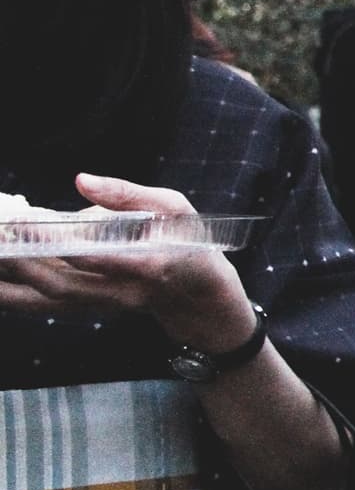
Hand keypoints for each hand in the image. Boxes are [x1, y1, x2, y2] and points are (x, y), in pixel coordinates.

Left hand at [0, 174, 254, 350]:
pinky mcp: (94, 309)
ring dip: (10, 285)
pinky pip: (49, 305)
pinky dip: (16, 296)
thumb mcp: (175, 208)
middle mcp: (124, 292)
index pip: (94, 256)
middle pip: (62, 284)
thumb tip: (80, 180)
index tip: (20, 221)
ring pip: (49, 300)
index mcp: (149, 264)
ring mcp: (107, 306)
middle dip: (20, 263)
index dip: (54, 240)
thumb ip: (128, 194)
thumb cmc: (190, 243)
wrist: (201, 297)